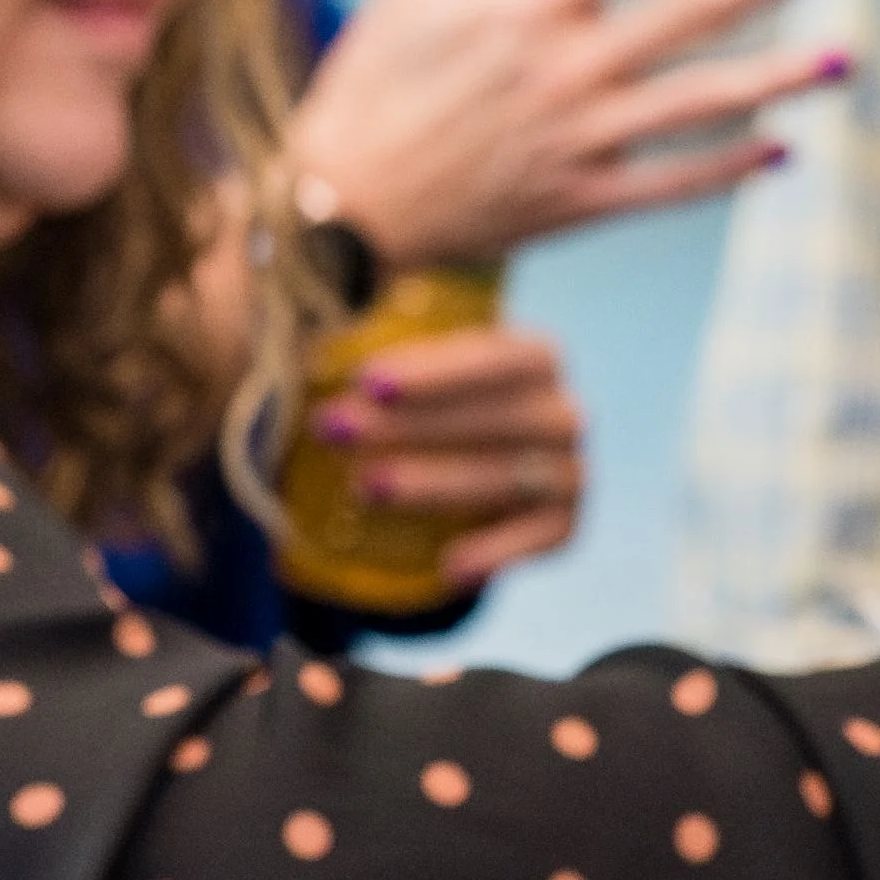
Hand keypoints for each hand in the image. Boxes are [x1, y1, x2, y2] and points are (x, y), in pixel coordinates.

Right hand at [287, 0, 841, 271]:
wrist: (340, 207)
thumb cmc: (369, 85)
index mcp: (531, 7)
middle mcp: (570, 71)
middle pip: (695, 13)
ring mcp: (583, 141)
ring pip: (704, 103)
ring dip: (781, 79)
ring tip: (845, 57)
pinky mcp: (581, 202)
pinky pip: (674, 185)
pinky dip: (730, 170)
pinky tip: (782, 150)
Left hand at [303, 319, 585, 585]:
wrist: (449, 485)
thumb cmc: (412, 412)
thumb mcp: (395, 373)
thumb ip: (368, 343)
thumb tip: (309, 314)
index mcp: (531, 357)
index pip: (497, 357)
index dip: (437, 370)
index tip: (367, 380)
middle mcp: (562, 410)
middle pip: (501, 417)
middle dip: (414, 425)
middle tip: (336, 429)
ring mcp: (570, 469)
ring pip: (513, 475)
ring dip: (439, 481)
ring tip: (367, 487)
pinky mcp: (565, 524)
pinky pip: (545, 538)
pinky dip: (500, 550)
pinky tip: (449, 565)